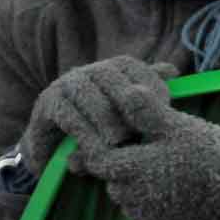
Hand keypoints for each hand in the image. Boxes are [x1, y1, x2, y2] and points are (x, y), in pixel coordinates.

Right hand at [20, 55, 177, 173]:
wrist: (58, 153)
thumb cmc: (102, 133)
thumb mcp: (128, 118)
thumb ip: (146, 96)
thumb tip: (173, 70)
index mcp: (108, 70)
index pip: (130, 66)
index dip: (148, 83)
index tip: (162, 106)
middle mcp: (87, 71)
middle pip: (107, 76)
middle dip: (125, 100)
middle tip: (140, 125)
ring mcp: (64, 85)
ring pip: (85, 92)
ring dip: (102, 116)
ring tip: (117, 139)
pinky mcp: (46, 103)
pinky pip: (65, 112)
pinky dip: (81, 128)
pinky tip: (93, 144)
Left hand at [79, 82, 219, 219]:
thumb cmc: (208, 149)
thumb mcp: (176, 124)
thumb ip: (145, 110)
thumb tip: (126, 91)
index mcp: (134, 171)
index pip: (99, 160)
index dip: (97, 146)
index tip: (107, 134)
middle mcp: (135, 200)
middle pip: (112, 179)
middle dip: (118, 163)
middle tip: (134, 146)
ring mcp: (147, 219)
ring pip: (126, 198)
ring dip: (131, 183)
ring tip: (152, 164)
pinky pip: (142, 215)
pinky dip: (147, 201)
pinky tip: (164, 186)